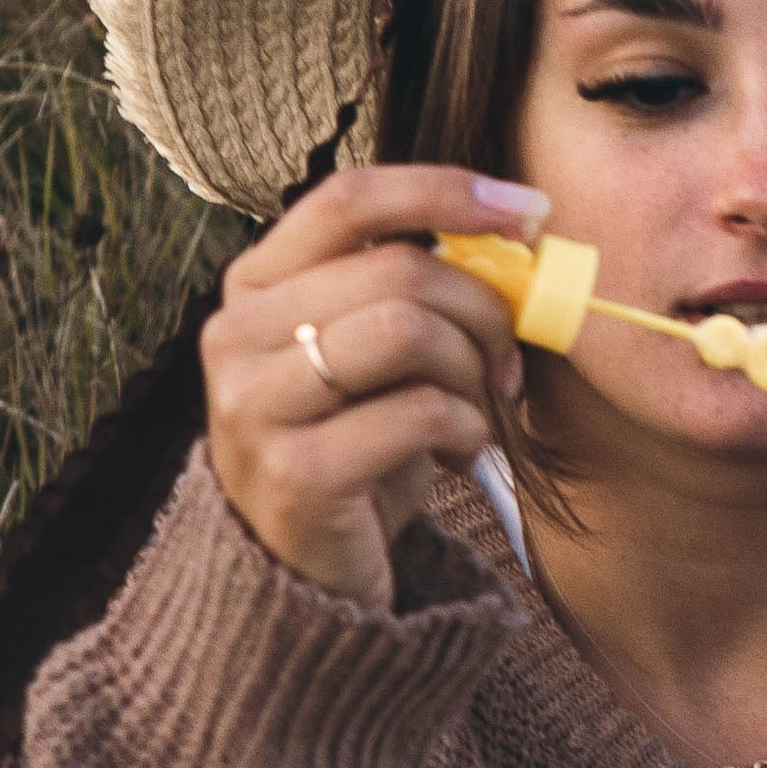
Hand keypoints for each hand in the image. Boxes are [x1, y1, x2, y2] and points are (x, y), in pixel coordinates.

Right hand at [201, 164, 543, 607]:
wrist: (304, 575)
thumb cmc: (355, 444)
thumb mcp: (374, 353)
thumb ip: (415, 289)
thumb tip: (520, 232)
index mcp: (255, 284)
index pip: (348, 200)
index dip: (443, 192)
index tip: (529, 211)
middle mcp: (237, 333)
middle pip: (398, 269)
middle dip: (484, 310)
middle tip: (510, 360)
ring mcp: (253, 404)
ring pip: (408, 330)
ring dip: (473, 369)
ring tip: (478, 409)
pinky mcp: (293, 472)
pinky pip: (419, 413)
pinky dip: (466, 429)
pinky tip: (459, 456)